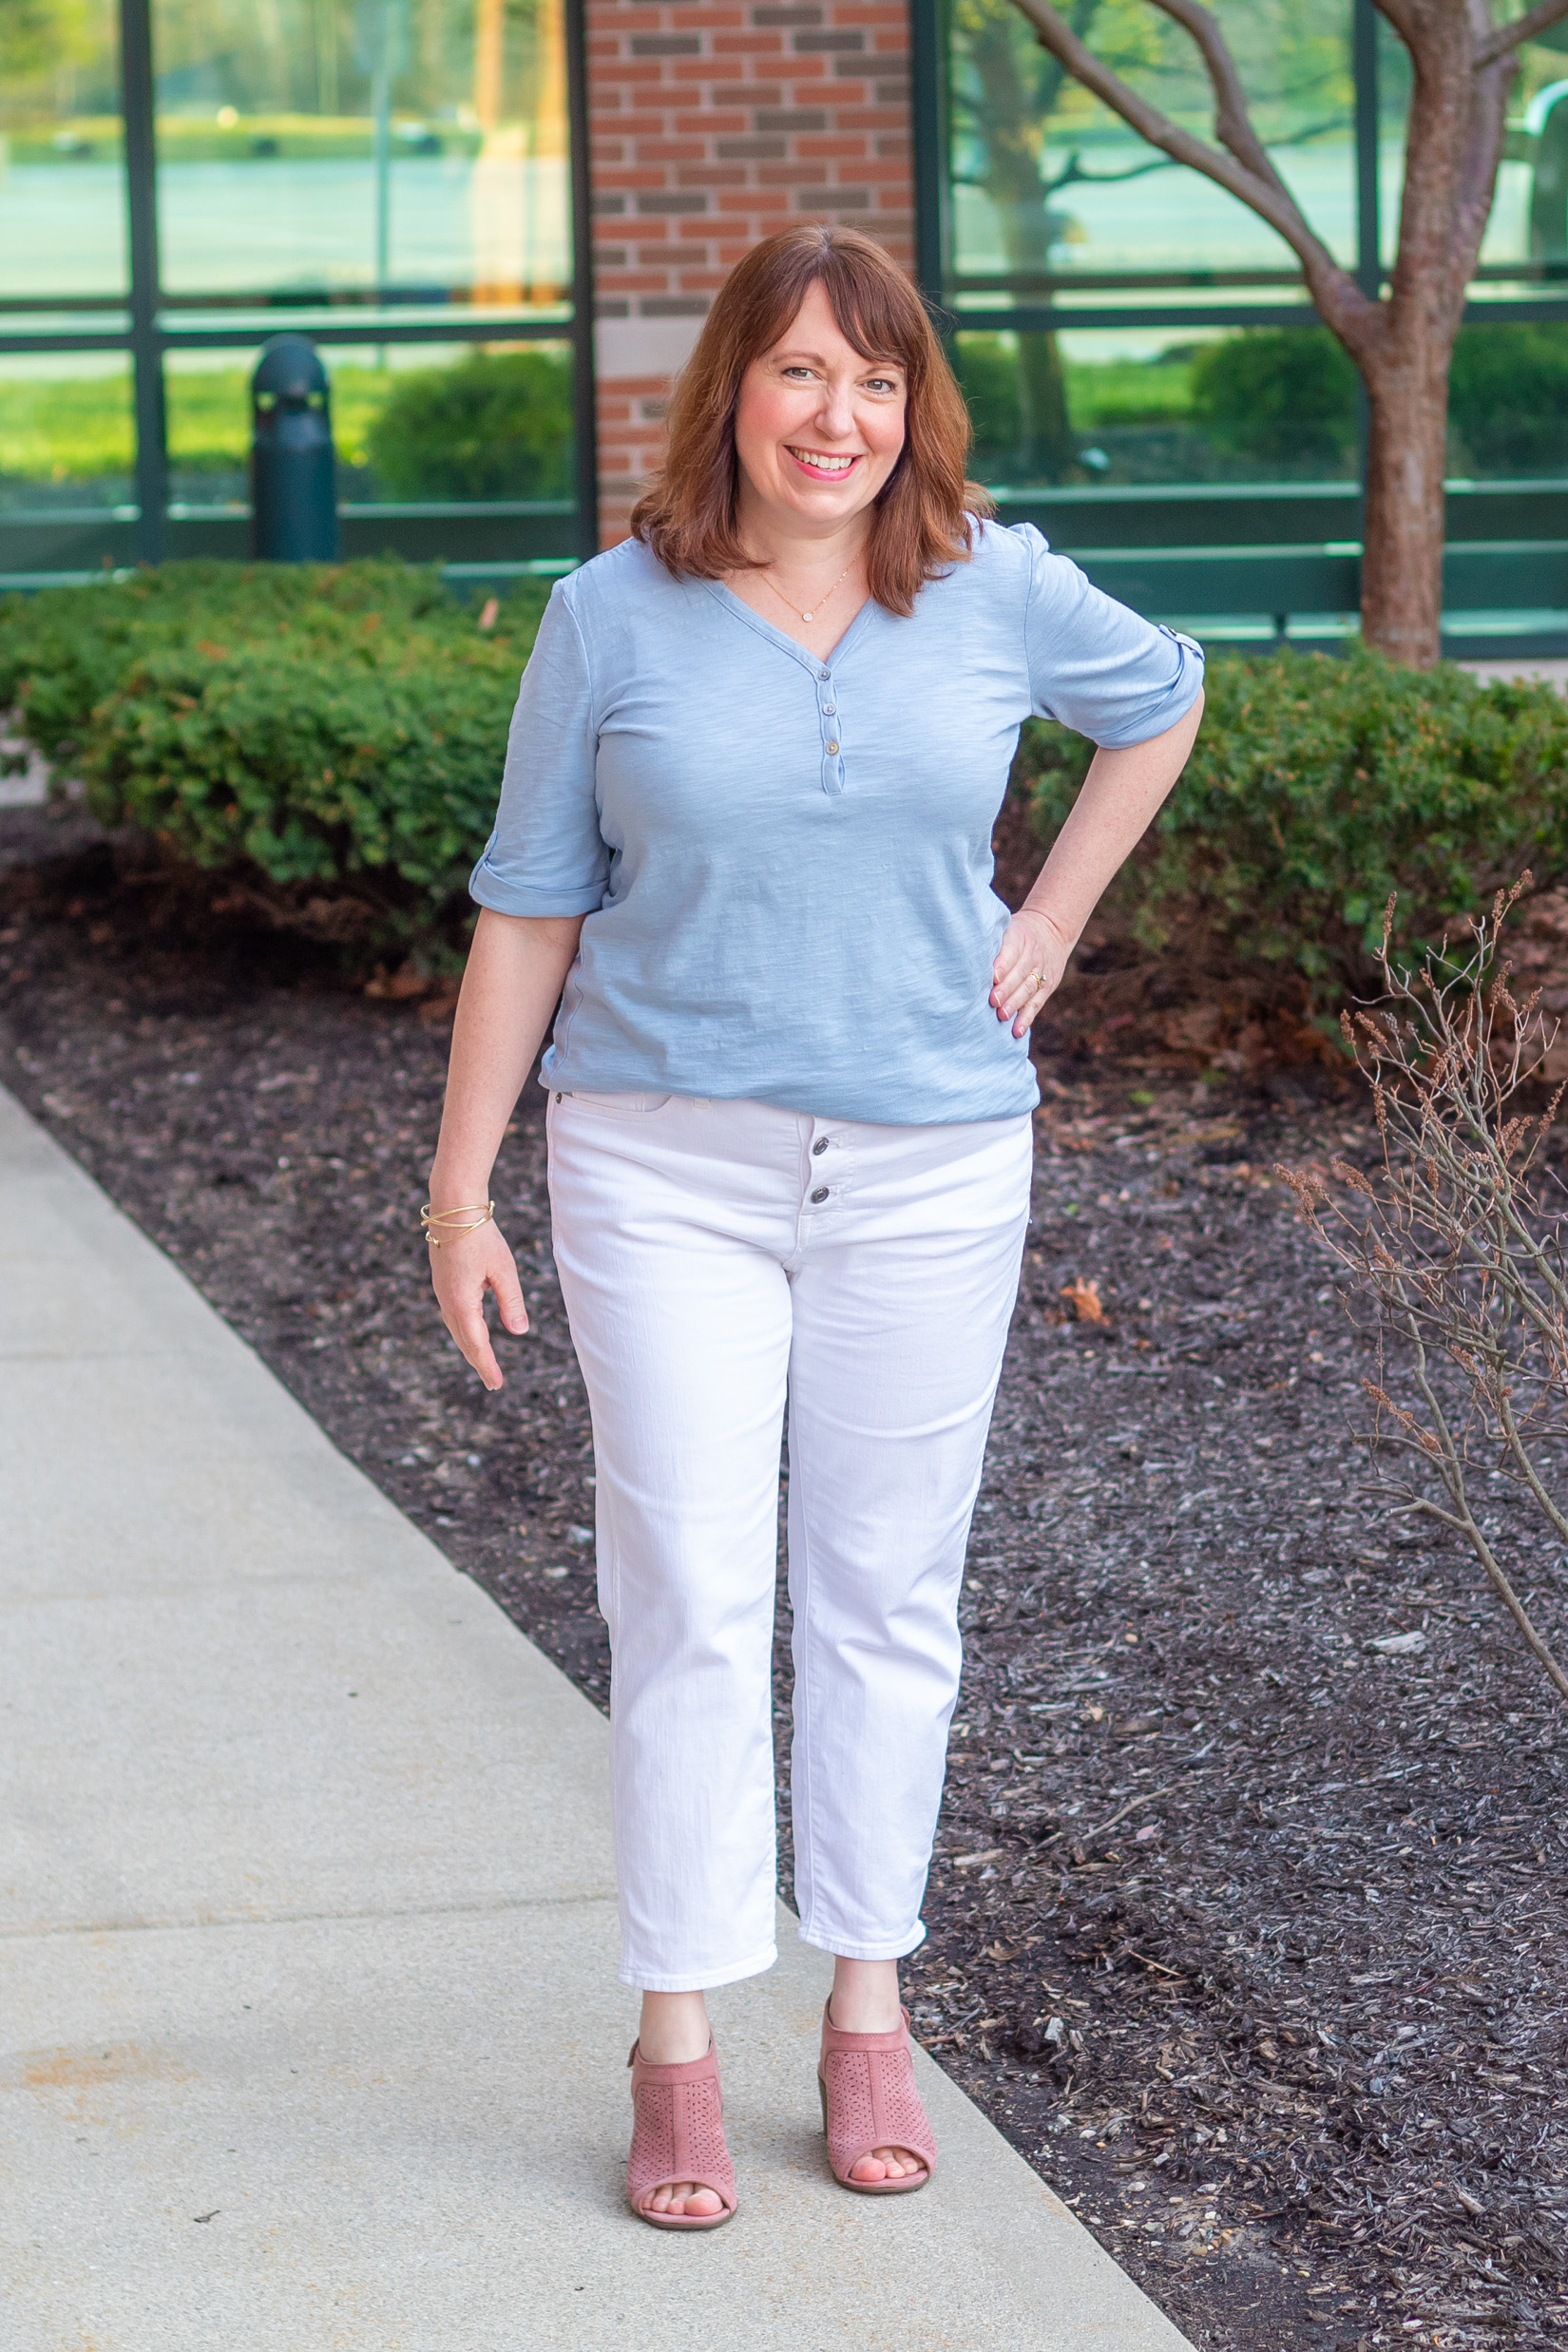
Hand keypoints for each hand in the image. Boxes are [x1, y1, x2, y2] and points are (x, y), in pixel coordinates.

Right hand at [428, 1218, 527, 1391]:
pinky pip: (453, 1315)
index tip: (497, 1384)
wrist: (453, 1208)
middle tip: (493, 1382)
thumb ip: (512, 1303)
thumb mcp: (504, 1270)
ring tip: (484, 1362)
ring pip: (456, 1329)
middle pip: (464, 1341)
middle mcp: (447, 1301)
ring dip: (470, 1347)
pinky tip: (472, 1331)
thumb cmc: (481, 1236)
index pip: (477, 1344)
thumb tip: (519, 1332)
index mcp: (462, 1303)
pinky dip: (464, 1330)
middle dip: (479, 1362)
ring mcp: (441, 1292)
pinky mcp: (441, 1282)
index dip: (488, 1366)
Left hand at [990, 906, 1072, 1037]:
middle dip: (1006, 989)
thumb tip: (967, 961)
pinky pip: (1036, 1004)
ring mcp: (1042, 972)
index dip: (1002, 965)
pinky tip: (1017, 1030)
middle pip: (1020, 973)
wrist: (1052, 929)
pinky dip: (1026, 1018)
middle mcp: (1033, 955)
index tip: (993, 977)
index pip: (1012, 951)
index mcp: (1020, 938)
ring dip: (1015, 1004)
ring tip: (1003, 1016)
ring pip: (1028, 989)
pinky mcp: (1048, 987)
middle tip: (993, 1001)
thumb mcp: (1008, 928)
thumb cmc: (1018, 933)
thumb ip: (993, 943)